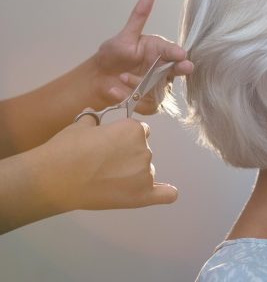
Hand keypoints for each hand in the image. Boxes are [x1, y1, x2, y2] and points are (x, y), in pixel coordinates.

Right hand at [36, 112, 177, 210]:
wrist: (55, 178)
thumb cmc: (66, 149)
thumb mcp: (81, 126)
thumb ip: (94, 120)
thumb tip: (94, 118)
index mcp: (134, 130)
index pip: (139, 131)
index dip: (124, 138)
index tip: (109, 145)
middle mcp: (145, 149)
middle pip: (143, 151)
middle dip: (127, 156)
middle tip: (102, 164)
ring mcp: (145, 173)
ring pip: (146, 171)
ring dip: (133, 174)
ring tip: (106, 181)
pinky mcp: (142, 195)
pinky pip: (166, 194)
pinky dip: (165, 193)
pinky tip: (163, 192)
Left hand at [91, 0, 193, 113]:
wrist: (99, 79)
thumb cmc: (113, 55)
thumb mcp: (126, 34)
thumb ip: (140, 14)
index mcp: (161, 52)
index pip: (174, 53)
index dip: (179, 55)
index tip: (181, 55)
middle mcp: (164, 69)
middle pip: (176, 72)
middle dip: (178, 70)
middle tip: (184, 68)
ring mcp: (159, 87)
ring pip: (159, 89)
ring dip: (139, 85)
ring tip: (121, 79)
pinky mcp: (150, 103)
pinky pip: (147, 104)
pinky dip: (130, 98)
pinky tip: (115, 92)